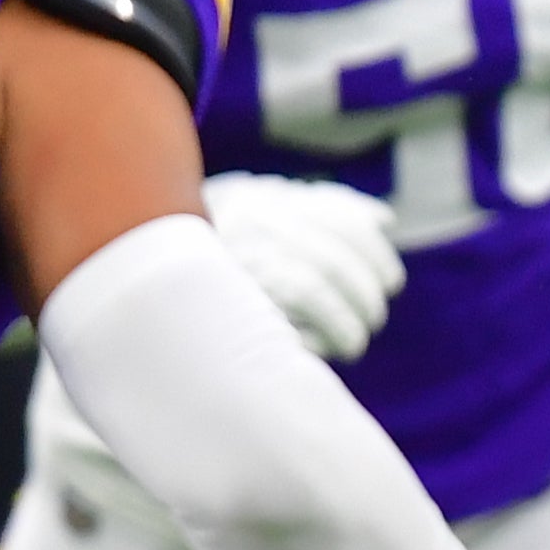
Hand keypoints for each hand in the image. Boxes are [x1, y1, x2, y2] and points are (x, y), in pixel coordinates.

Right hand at [202, 172, 405, 362]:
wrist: (158, 287)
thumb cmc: (228, 253)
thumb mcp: (269, 218)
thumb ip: (325, 211)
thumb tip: (383, 220)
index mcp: (263, 199)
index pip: (339, 221)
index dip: (374, 254)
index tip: (392, 283)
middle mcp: (247, 224)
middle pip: (331, 259)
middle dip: (365, 293)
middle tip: (374, 317)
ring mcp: (234, 262)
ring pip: (313, 287)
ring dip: (347, 321)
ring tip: (355, 341)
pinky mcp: (228, 305)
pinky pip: (287, 322)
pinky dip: (319, 332)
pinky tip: (330, 349)